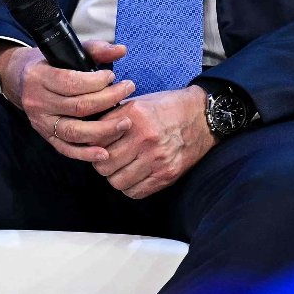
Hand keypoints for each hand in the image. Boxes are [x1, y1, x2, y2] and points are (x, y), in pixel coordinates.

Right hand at [0, 39, 136, 164]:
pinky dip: (86, 154)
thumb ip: (95, 49)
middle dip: (108, 100)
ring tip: (126, 123)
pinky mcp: (45, 136)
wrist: (21, 80)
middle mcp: (37, 101)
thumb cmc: (50, 63)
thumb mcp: (67, 51)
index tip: (113, 77)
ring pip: (74, 131)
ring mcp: (40, 122)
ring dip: (104, 130)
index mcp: (38, 76)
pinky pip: (66, 149)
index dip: (96, 82)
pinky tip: (105, 152)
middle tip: (128, 92)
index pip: (70, 83)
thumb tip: (121, 50)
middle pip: (78, 107)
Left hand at [94, 85, 215, 198]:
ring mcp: (157, 159)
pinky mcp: (168, 174)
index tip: (96, 144)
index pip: (97, 140)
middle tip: (107, 158)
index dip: (92, 144)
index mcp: (134, 117)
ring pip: (117, 181)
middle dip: (101, 163)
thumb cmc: (167, 107)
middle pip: (104, 164)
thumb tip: (89, 131)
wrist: (203, 117)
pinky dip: (130, 187)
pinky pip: (136, 192)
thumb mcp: (137, 102)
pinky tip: (134, 176)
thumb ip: (113, 117)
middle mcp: (145, 138)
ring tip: (121, 168)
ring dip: (115, 176)